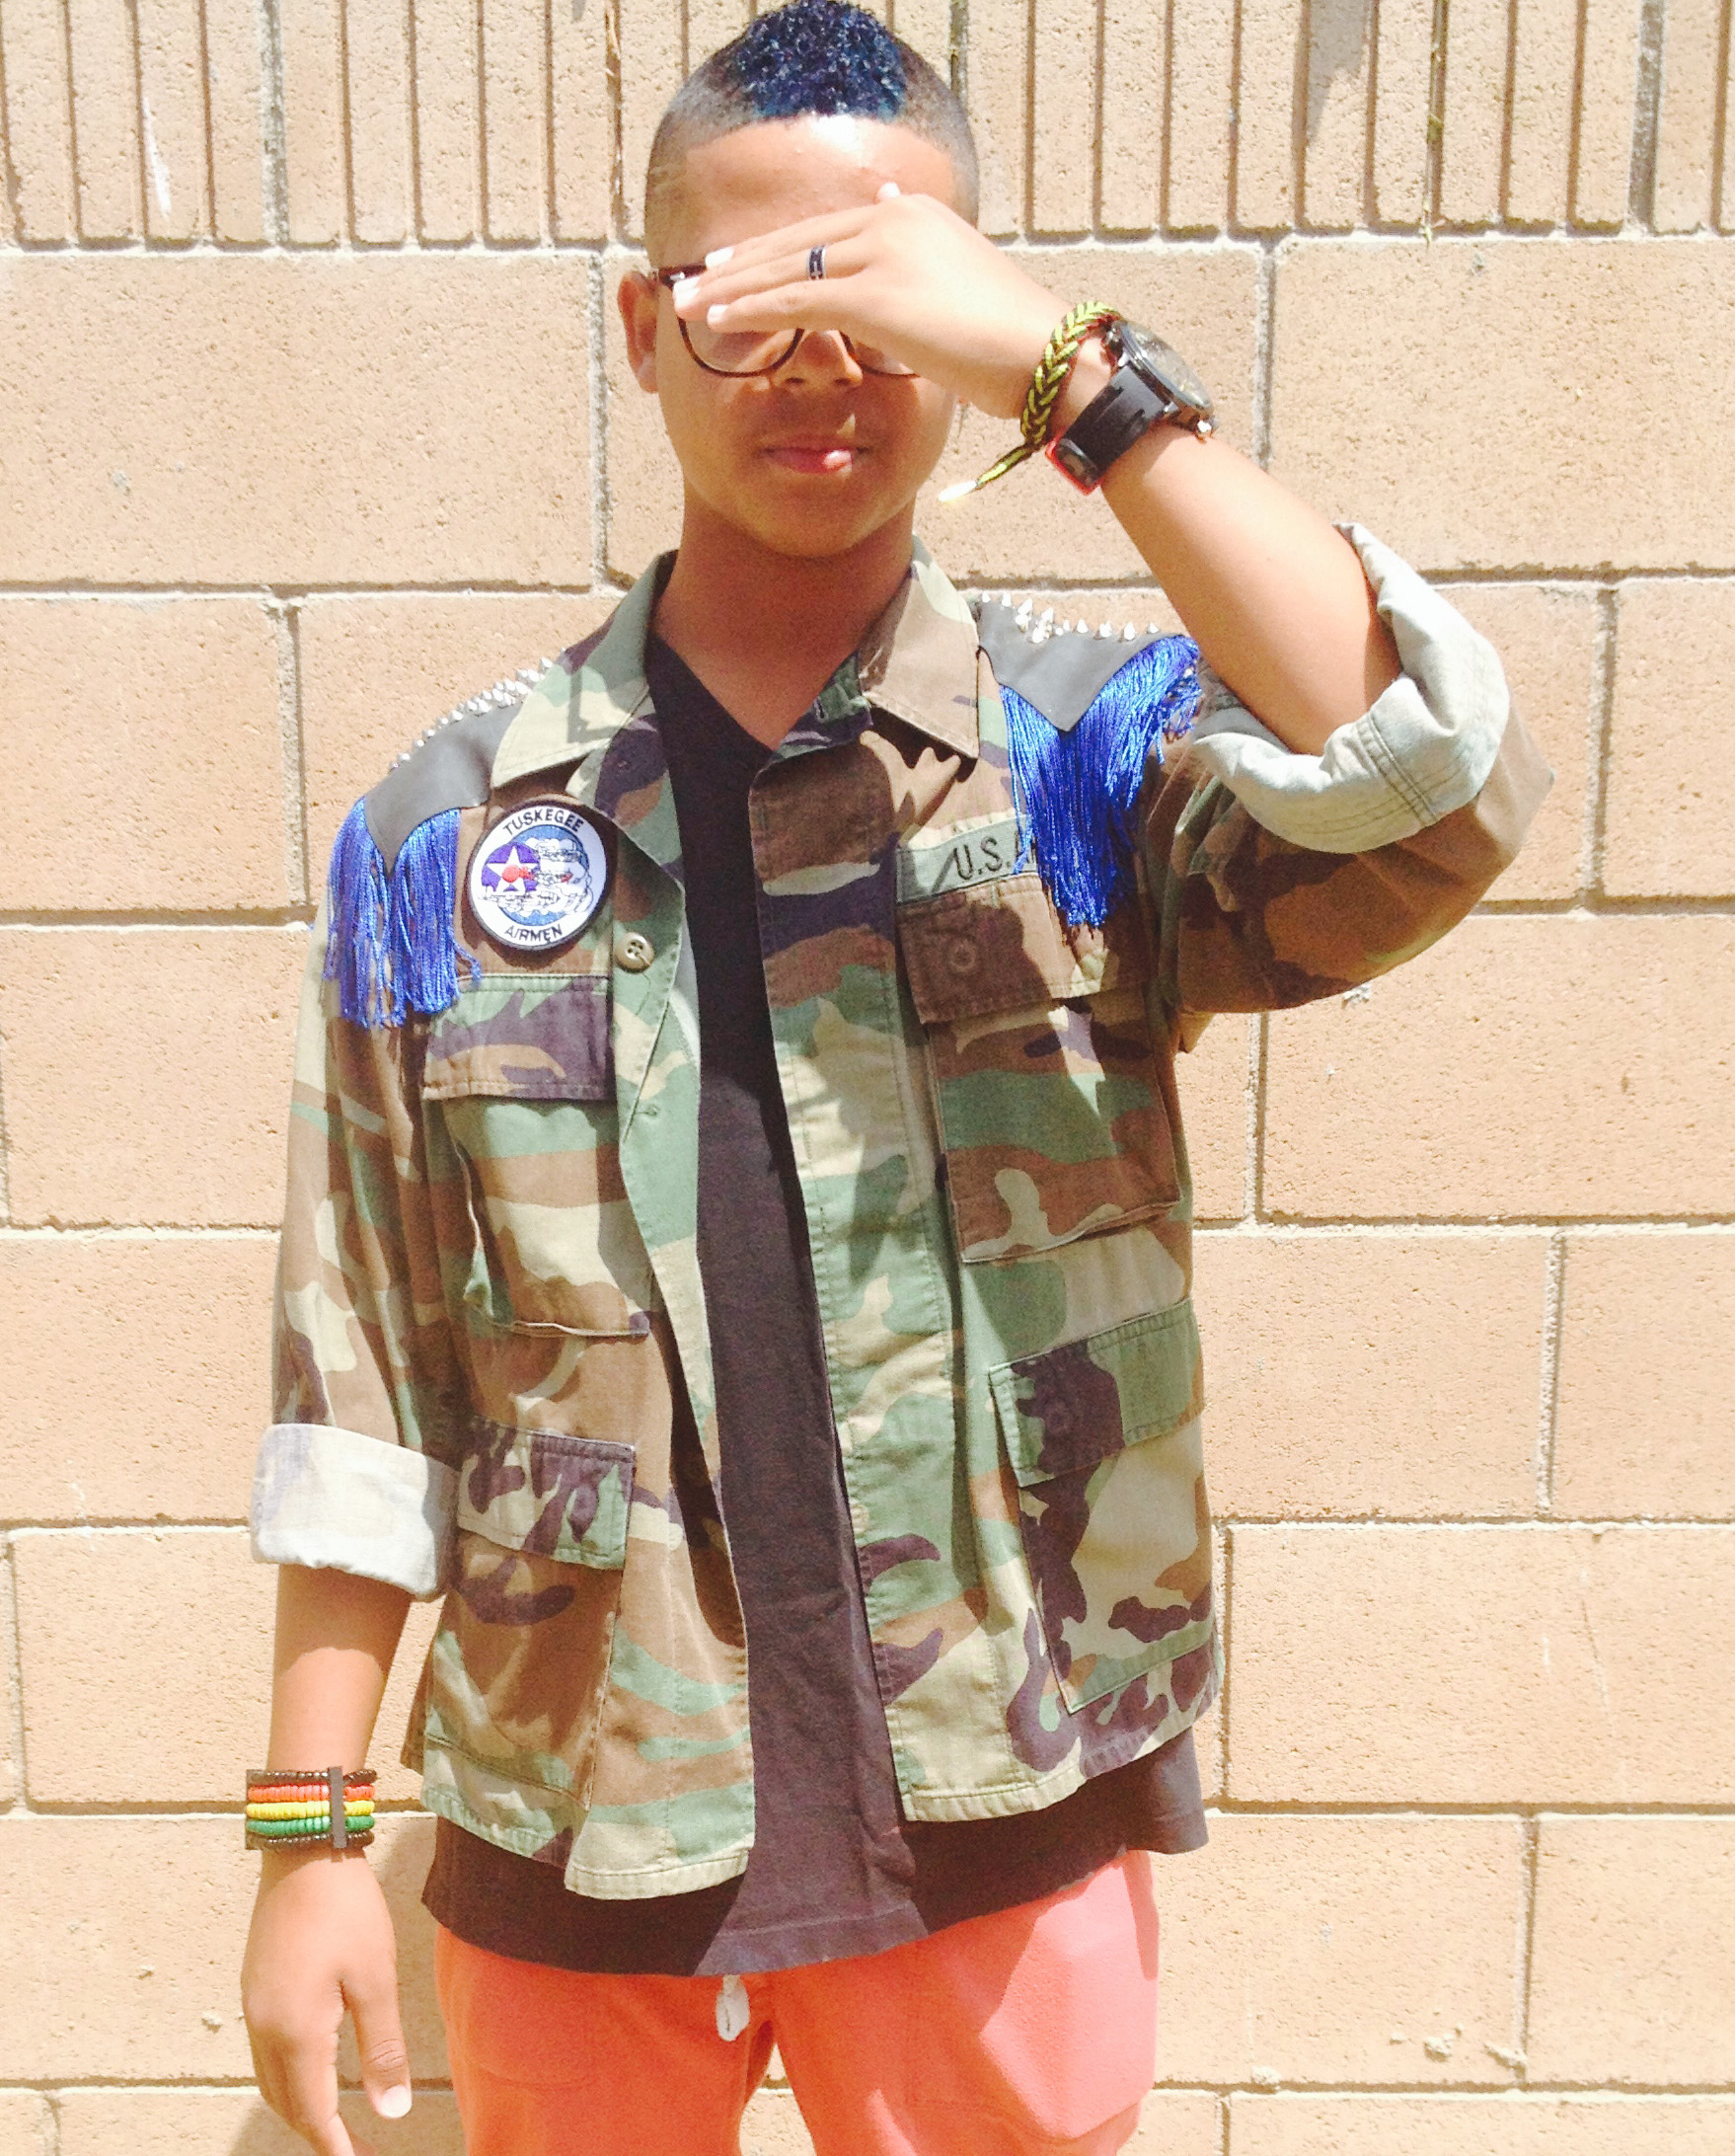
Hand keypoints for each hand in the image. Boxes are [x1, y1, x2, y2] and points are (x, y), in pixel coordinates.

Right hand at [242, 1846, 411, 2155]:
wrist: (304, 1849)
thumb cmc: (347, 1910)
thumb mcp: (375, 1978)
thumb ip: (381, 2048)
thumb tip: (391, 2110)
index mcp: (296, 2032)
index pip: (312, 2113)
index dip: (335, 2146)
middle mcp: (264, 2028)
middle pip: (286, 2104)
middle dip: (318, 2132)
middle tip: (352, 2148)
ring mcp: (254, 2007)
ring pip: (271, 2080)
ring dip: (300, 2107)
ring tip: (335, 2120)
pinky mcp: (255, 1986)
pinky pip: (265, 2052)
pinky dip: (288, 2076)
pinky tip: (313, 2068)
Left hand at [671, 187, 1066, 418]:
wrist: (1047, 355)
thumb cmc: (1013, 342)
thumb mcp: (962, 286)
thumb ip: (922, 260)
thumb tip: (892, 226)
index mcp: (913, 217)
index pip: (827, 231)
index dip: (777, 248)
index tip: (739, 260)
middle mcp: (892, 221)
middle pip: (797, 242)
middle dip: (743, 262)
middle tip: (698, 277)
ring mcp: (882, 254)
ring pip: (788, 269)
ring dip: (733, 288)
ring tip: (689, 303)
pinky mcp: (874, 296)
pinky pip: (796, 302)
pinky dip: (752, 310)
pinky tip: (718, 318)